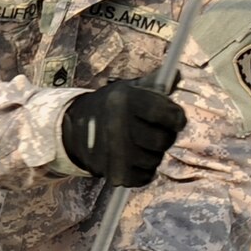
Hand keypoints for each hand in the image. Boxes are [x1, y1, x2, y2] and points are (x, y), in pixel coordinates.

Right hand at [60, 80, 185, 186]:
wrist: (71, 129)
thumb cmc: (109, 106)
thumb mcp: (128, 89)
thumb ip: (155, 84)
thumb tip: (178, 74)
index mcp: (124, 100)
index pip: (169, 115)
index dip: (177, 119)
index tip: (174, 120)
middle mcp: (118, 125)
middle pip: (163, 141)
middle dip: (164, 137)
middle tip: (153, 133)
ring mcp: (114, 152)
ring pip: (155, 160)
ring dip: (152, 155)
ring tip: (140, 145)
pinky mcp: (113, 173)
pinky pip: (144, 177)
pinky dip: (143, 171)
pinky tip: (133, 160)